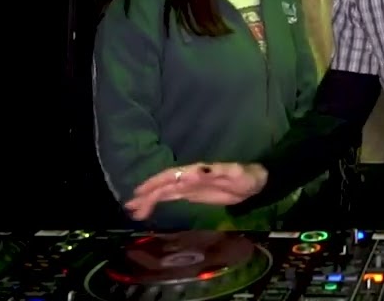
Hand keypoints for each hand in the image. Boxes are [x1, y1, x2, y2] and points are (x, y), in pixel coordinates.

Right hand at [123, 163, 267, 220]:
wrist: (254, 183)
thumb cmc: (247, 176)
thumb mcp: (236, 174)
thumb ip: (219, 172)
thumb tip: (196, 172)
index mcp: (197, 171)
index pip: (172, 176)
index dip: (156, 182)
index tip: (140, 190)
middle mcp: (190, 177)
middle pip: (164, 185)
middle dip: (147, 195)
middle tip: (130, 207)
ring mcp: (189, 186)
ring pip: (164, 192)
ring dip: (148, 200)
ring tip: (133, 211)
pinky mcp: (192, 194)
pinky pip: (171, 197)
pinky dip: (158, 203)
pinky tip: (147, 210)